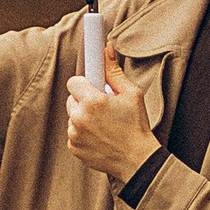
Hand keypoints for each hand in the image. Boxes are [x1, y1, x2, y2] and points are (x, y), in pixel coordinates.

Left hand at [65, 51, 158, 183]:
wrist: (137, 160)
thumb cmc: (137, 125)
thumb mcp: (131, 94)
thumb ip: (114, 71)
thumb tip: (106, 49)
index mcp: (92, 101)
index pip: (73, 82)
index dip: (84, 83)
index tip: (93, 87)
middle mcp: (79, 118)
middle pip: (71, 99)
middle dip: (84, 100)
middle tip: (103, 107)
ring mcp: (75, 135)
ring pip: (72, 117)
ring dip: (83, 117)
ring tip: (104, 124)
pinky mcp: (74, 148)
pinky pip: (73, 133)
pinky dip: (83, 133)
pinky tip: (100, 136)